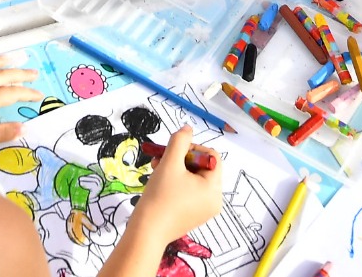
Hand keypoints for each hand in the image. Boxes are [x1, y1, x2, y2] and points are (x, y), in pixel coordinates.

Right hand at [125, 128, 224, 246]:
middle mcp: (214, 200)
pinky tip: (160, 182)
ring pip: (194, 178)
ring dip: (176, 168)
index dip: (192, 148)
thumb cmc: (160, 196)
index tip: (172, 151)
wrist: (147, 231)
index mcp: (214, 188)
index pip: (211, 156)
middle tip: (160, 159)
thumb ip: (179, 141)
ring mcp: (204, 210)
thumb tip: (187, 128)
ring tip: (156, 168)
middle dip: (180, 159)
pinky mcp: (193, 215)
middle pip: (202, 166)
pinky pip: (190, 191)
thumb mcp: (169, 163)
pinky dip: (177, 182)